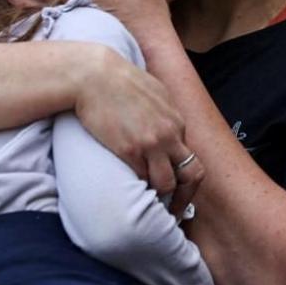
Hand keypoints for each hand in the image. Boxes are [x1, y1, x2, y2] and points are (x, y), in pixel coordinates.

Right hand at [69, 44, 202, 212]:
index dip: (183, 176)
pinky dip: (138, 185)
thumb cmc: (119, 78)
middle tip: (174, 209)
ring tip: (151, 204)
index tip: (177, 189)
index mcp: (176, 119)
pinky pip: (141, 178)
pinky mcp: (129, 151)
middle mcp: (169, 134)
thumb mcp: (154, 91)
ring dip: (159, 193)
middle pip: (191, 174)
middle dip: (185, 196)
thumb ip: (165, 112)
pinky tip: (132, 190)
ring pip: (167, 183)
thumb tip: (167, 127)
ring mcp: (150, 144)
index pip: (191, 157)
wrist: (94, 75)